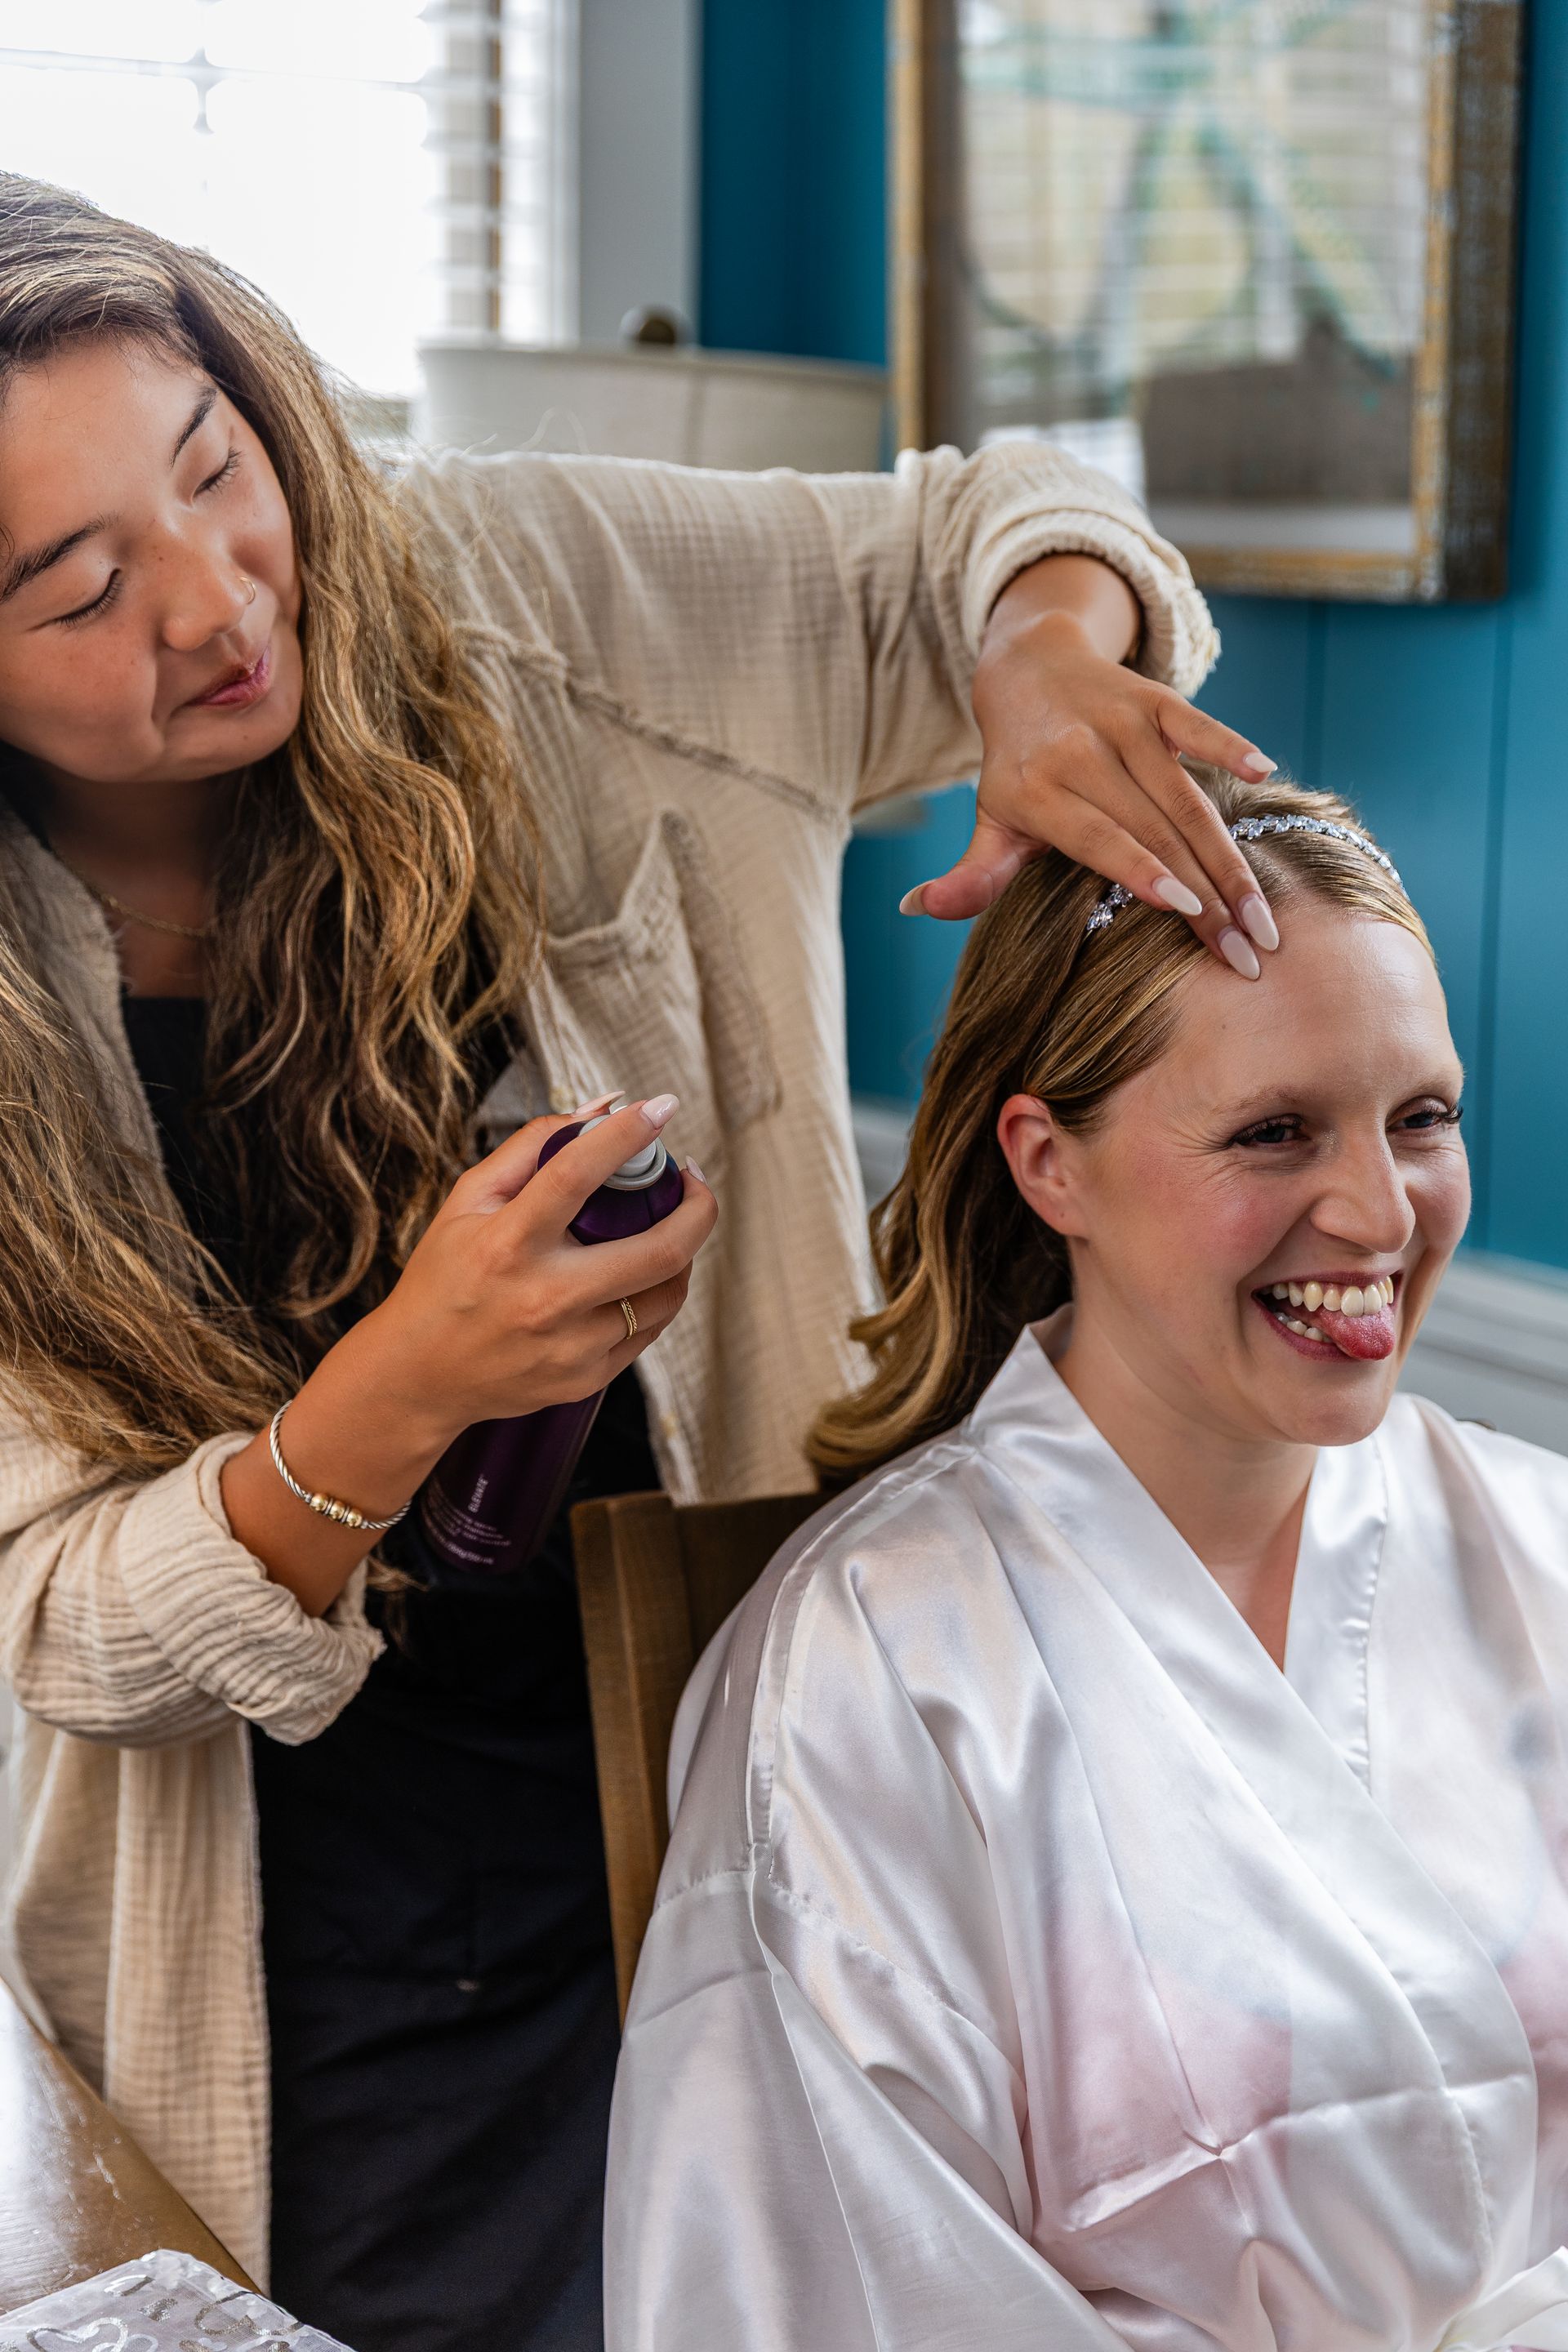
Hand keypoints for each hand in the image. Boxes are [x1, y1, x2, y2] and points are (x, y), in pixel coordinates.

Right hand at [362, 1096, 716, 1444]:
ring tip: (672, 1223)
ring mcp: (572, 1346)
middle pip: (659, 1250)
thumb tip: (603, 1106)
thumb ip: (532, 1146)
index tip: (662, 1106)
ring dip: (684, 1250)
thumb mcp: (467, 1201)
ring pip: (668, 1293)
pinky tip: (646, 1270)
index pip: (578, 1174)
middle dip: (698, 1207)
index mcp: (508, 1244)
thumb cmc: (443, 1278)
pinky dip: (659, 1291)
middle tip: (693, 1180)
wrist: (419, 1376)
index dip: (628, 1134)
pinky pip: (650, 1328)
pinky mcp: (587, 1377)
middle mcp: (545, 1298)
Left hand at [905, 558, 1282, 977]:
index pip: (1098, 838)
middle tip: (1248, 952)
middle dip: (1208, 894)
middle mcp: (1081, 753)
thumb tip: (916, 907)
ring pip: (1186, 796)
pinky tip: (1264, 773)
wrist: (1028, 666)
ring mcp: (1122, 723)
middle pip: (1155, 830)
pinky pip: (1196, 725)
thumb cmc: (1017, 767)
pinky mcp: (1155, 700)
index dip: (1140, 871)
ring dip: (1230, 856)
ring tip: (1264, 915)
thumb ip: (972, 873)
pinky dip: (1229, 744)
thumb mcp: (991, 821)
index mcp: (1038, 791)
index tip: (1184, 910)